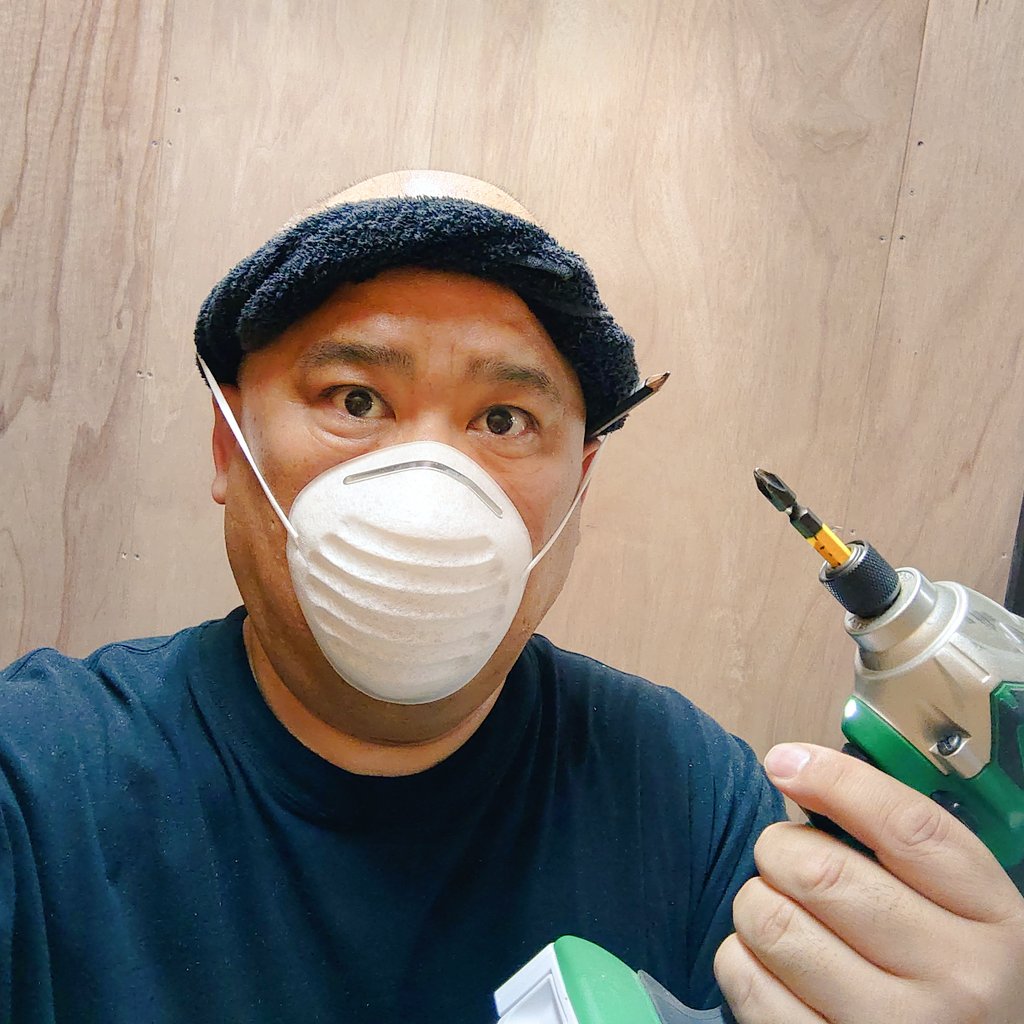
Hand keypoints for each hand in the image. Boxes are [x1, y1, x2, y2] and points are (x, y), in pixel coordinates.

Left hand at [713, 743, 1023, 1022]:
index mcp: (994, 921)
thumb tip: (795, 769)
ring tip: (780, 912)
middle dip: (779, 849)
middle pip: (821, 872)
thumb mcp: (964, 910)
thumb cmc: (951, 976)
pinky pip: (747, 981)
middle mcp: (957, 981)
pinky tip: (769, 961)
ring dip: (756, 902)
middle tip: (784, 859)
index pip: (905, 826)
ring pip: (772, 923)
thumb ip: (901, 846)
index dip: (832, 779)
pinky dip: (739, 957)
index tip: (784, 762)